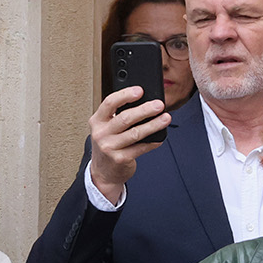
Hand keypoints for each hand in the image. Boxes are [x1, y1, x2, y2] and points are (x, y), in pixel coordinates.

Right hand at [87, 87, 169, 204]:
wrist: (103, 172)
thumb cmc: (109, 144)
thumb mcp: (107, 128)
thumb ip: (119, 115)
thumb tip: (145, 102)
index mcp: (97, 120)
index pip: (110, 103)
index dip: (125, 95)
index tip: (140, 90)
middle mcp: (101, 133)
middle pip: (125, 118)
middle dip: (145, 110)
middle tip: (159, 105)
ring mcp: (109, 147)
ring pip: (135, 133)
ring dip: (153, 125)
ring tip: (166, 118)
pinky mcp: (119, 159)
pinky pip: (140, 148)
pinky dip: (152, 142)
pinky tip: (160, 138)